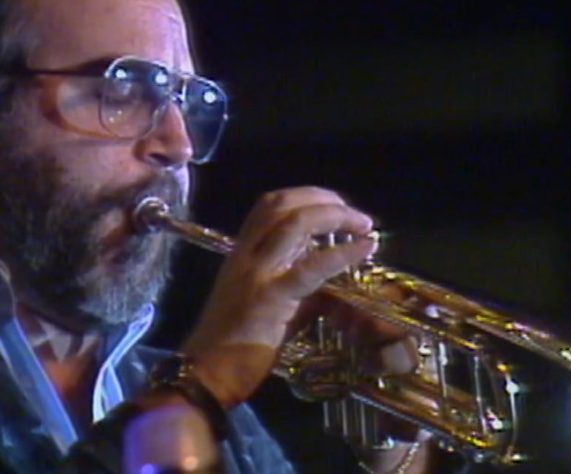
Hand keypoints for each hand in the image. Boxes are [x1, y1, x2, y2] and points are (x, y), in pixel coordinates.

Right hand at [178, 187, 377, 407]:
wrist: (207, 373)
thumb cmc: (234, 345)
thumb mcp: (270, 306)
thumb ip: (301, 290)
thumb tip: (336, 284)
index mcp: (242, 252)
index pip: (270, 205)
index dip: (307, 197)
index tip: (336, 208)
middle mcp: (247, 254)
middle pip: (283, 202)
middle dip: (324, 198)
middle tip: (355, 214)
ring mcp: (257, 272)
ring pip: (295, 222)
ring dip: (335, 215)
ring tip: (361, 225)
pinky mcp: (271, 297)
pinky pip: (312, 267)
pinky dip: (342, 253)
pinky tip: (364, 249)